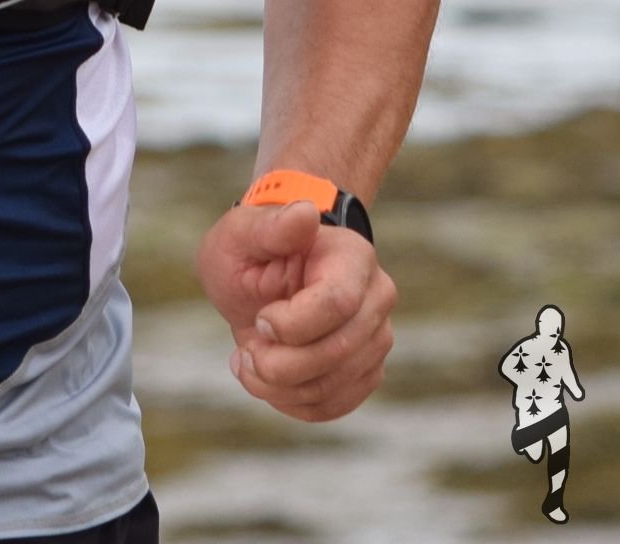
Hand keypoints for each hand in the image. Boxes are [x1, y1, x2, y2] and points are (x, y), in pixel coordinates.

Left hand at [195, 199, 396, 422]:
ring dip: (277, 386)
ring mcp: (376, 338)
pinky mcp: (366, 371)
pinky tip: (268, 380)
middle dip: (277, 363)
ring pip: (332, 386)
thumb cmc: (252, 250)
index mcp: (352, 257)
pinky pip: (333, 406)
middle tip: (246, 350)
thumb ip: (269, 226)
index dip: (289, 325)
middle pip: (336, 352)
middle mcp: (377, 297)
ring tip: (250, 361)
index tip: (260, 318)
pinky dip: (292, 402)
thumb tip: (305, 213)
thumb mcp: (242, 233)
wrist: (265, 277)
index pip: (336, 305)